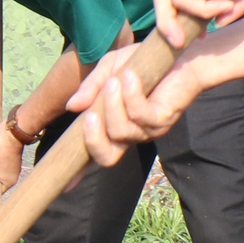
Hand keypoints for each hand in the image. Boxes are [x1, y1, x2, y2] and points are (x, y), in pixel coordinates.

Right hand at [68, 40, 207, 160]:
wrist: (178, 56)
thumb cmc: (141, 66)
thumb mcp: (108, 70)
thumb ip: (90, 88)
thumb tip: (71, 107)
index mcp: (114, 127)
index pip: (96, 154)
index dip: (80, 173)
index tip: (66, 187)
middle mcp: (131, 135)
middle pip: (107, 158)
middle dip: (93, 140)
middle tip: (90, 115)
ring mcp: (148, 130)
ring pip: (121, 131)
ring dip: (113, 104)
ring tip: (115, 80)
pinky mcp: (163, 119)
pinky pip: (140, 115)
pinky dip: (131, 95)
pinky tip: (131, 77)